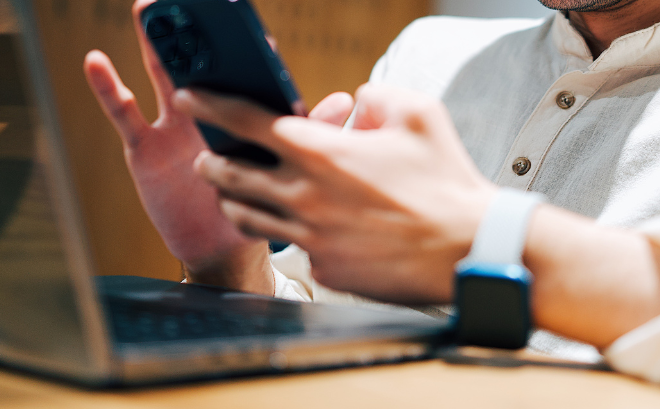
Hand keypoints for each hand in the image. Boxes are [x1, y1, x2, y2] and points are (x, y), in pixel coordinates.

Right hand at [81, 0, 307, 293]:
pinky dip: (109, 87)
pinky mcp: (145, 148)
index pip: (244, 71)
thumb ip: (312, 133)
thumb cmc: (257, 204)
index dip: (244, 46)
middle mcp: (209, 113)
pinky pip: (125, 113)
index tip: (241, 17)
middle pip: (201, 65)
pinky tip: (97, 61)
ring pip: (163, 77)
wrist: (222, 248)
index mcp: (243, 115)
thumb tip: (343, 101)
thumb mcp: (285, 168)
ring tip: (148, 8)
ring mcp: (175, 126)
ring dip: (157, 43)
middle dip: (195, 32)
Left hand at [177, 84, 497, 303]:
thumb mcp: (419, 114)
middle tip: (209, 156)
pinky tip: (302, 227)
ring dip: (234, 200)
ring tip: (237, 193)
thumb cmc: (446, 182)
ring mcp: (311, 237)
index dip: (212, 105)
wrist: (466, 248)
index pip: (247, 122)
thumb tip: (357, 103)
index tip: (193, 98)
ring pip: (246, 217)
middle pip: (231, 175)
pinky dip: (291, 234)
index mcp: (322, 152)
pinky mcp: (325, 268)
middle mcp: (305, 196)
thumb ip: (378, 97)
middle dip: (211, 161)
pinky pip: (293, 248)